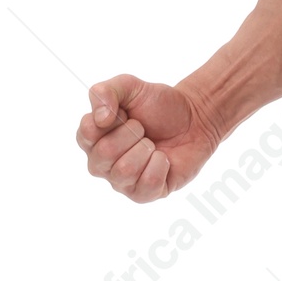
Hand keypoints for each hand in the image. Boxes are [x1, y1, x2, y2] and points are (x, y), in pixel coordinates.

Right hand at [75, 76, 219, 201]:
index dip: (113, 119)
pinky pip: (147, 186)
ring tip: (153, 144)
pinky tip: (164, 159)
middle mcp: (101, 163)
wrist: (194, 119)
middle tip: (144, 129)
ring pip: (124, 171)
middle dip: (132, 134)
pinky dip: (160, 166)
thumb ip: (105, 91)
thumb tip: (100, 118)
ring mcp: (121, 181)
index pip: (87, 132)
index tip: (127, 113)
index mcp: (92, 138)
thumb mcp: (129, 86)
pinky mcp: (144, 194)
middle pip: (105, 153)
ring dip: (146, 150)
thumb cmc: (158, 106)